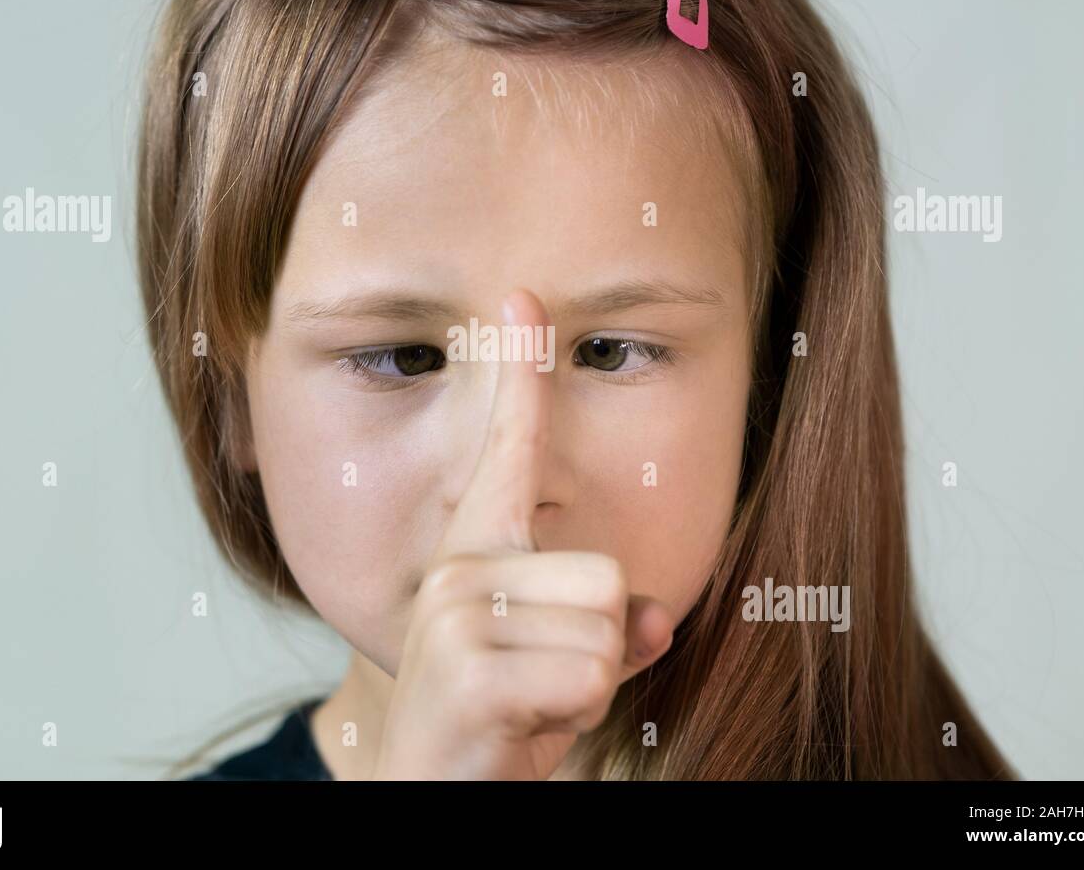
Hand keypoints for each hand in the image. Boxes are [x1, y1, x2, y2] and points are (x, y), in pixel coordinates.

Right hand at [371, 288, 675, 779]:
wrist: (430, 791)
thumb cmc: (499, 724)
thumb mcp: (563, 670)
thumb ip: (608, 630)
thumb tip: (653, 619)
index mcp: (479, 551)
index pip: (505, 445)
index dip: (519, 368)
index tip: (523, 292)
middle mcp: (461, 565)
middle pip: (609, 576)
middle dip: (600, 648)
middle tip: (541, 685)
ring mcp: (458, 610)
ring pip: (606, 624)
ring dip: (588, 683)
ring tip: (530, 705)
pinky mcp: (469, 665)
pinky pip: (589, 672)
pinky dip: (574, 713)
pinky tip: (517, 727)